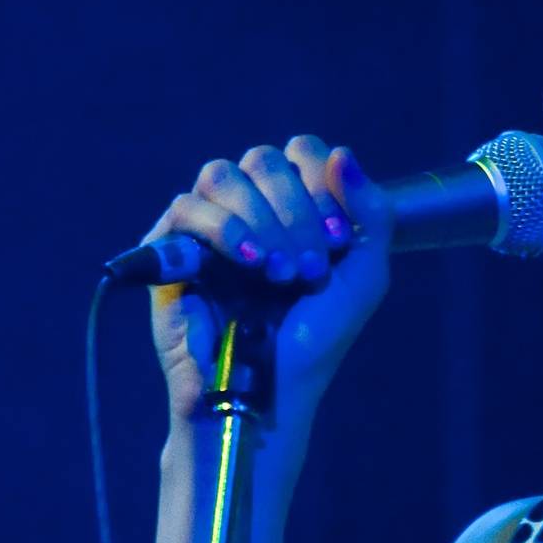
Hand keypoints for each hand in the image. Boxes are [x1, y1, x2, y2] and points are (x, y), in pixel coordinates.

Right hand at [143, 136, 394, 428]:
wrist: (272, 389)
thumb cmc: (317, 338)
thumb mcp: (365, 275)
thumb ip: (372, 211)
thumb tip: (341, 154)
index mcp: (293, 205)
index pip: (301, 153)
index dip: (322, 185)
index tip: (338, 241)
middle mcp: (249, 208)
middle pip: (263, 160)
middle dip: (295, 211)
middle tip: (308, 269)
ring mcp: (207, 226)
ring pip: (221, 175)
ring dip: (259, 219)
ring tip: (276, 272)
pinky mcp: (170, 249)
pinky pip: (186, 207)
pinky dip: (224, 228)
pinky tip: (249, 263)